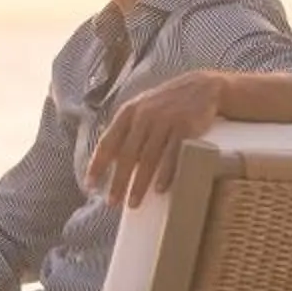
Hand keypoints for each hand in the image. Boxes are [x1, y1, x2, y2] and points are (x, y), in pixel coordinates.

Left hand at [86, 70, 230, 209]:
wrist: (202, 87)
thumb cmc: (167, 103)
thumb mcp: (142, 109)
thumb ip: (126, 129)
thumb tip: (111, 158)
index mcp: (128, 113)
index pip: (107, 142)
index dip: (97, 165)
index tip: (89, 185)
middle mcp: (144, 116)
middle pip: (127, 155)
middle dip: (118, 181)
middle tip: (112, 203)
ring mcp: (166, 121)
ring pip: (149, 158)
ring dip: (140, 184)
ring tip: (133, 203)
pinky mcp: (186, 127)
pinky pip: (173, 154)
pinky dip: (166, 174)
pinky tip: (160, 189)